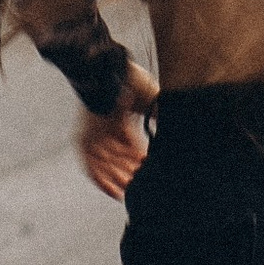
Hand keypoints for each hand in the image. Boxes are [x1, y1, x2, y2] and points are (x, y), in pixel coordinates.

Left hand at [75, 67, 157, 199]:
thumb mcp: (155, 100)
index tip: (150, 170)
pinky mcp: (83, 140)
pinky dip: (101, 180)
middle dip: (130, 173)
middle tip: (141, 185)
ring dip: (118, 179)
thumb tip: (180, 133)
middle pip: (118, 159)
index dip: (140, 160)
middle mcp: (106, 129)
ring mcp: (94, 135)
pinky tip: (113, 191)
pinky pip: (89, 166)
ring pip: (106, 165)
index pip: (131, 147)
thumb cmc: (133, 82)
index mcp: (121, 120)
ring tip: (131, 191)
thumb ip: (163, 117)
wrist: (111, 73)